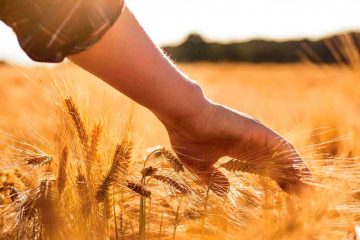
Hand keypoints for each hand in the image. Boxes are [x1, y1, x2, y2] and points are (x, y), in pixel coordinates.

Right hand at [164, 101, 310, 195]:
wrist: (185, 117)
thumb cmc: (188, 137)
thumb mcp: (200, 165)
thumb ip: (213, 178)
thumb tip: (227, 191)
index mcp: (238, 149)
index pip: (264, 165)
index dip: (277, 178)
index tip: (288, 191)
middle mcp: (250, 142)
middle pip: (277, 161)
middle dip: (291, 176)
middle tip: (304, 194)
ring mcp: (254, 135)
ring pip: (282, 154)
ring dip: (296, 170)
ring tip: (309, 186)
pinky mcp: (256, 130)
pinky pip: (280, 146)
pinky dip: (292, 159)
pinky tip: (301, 172)